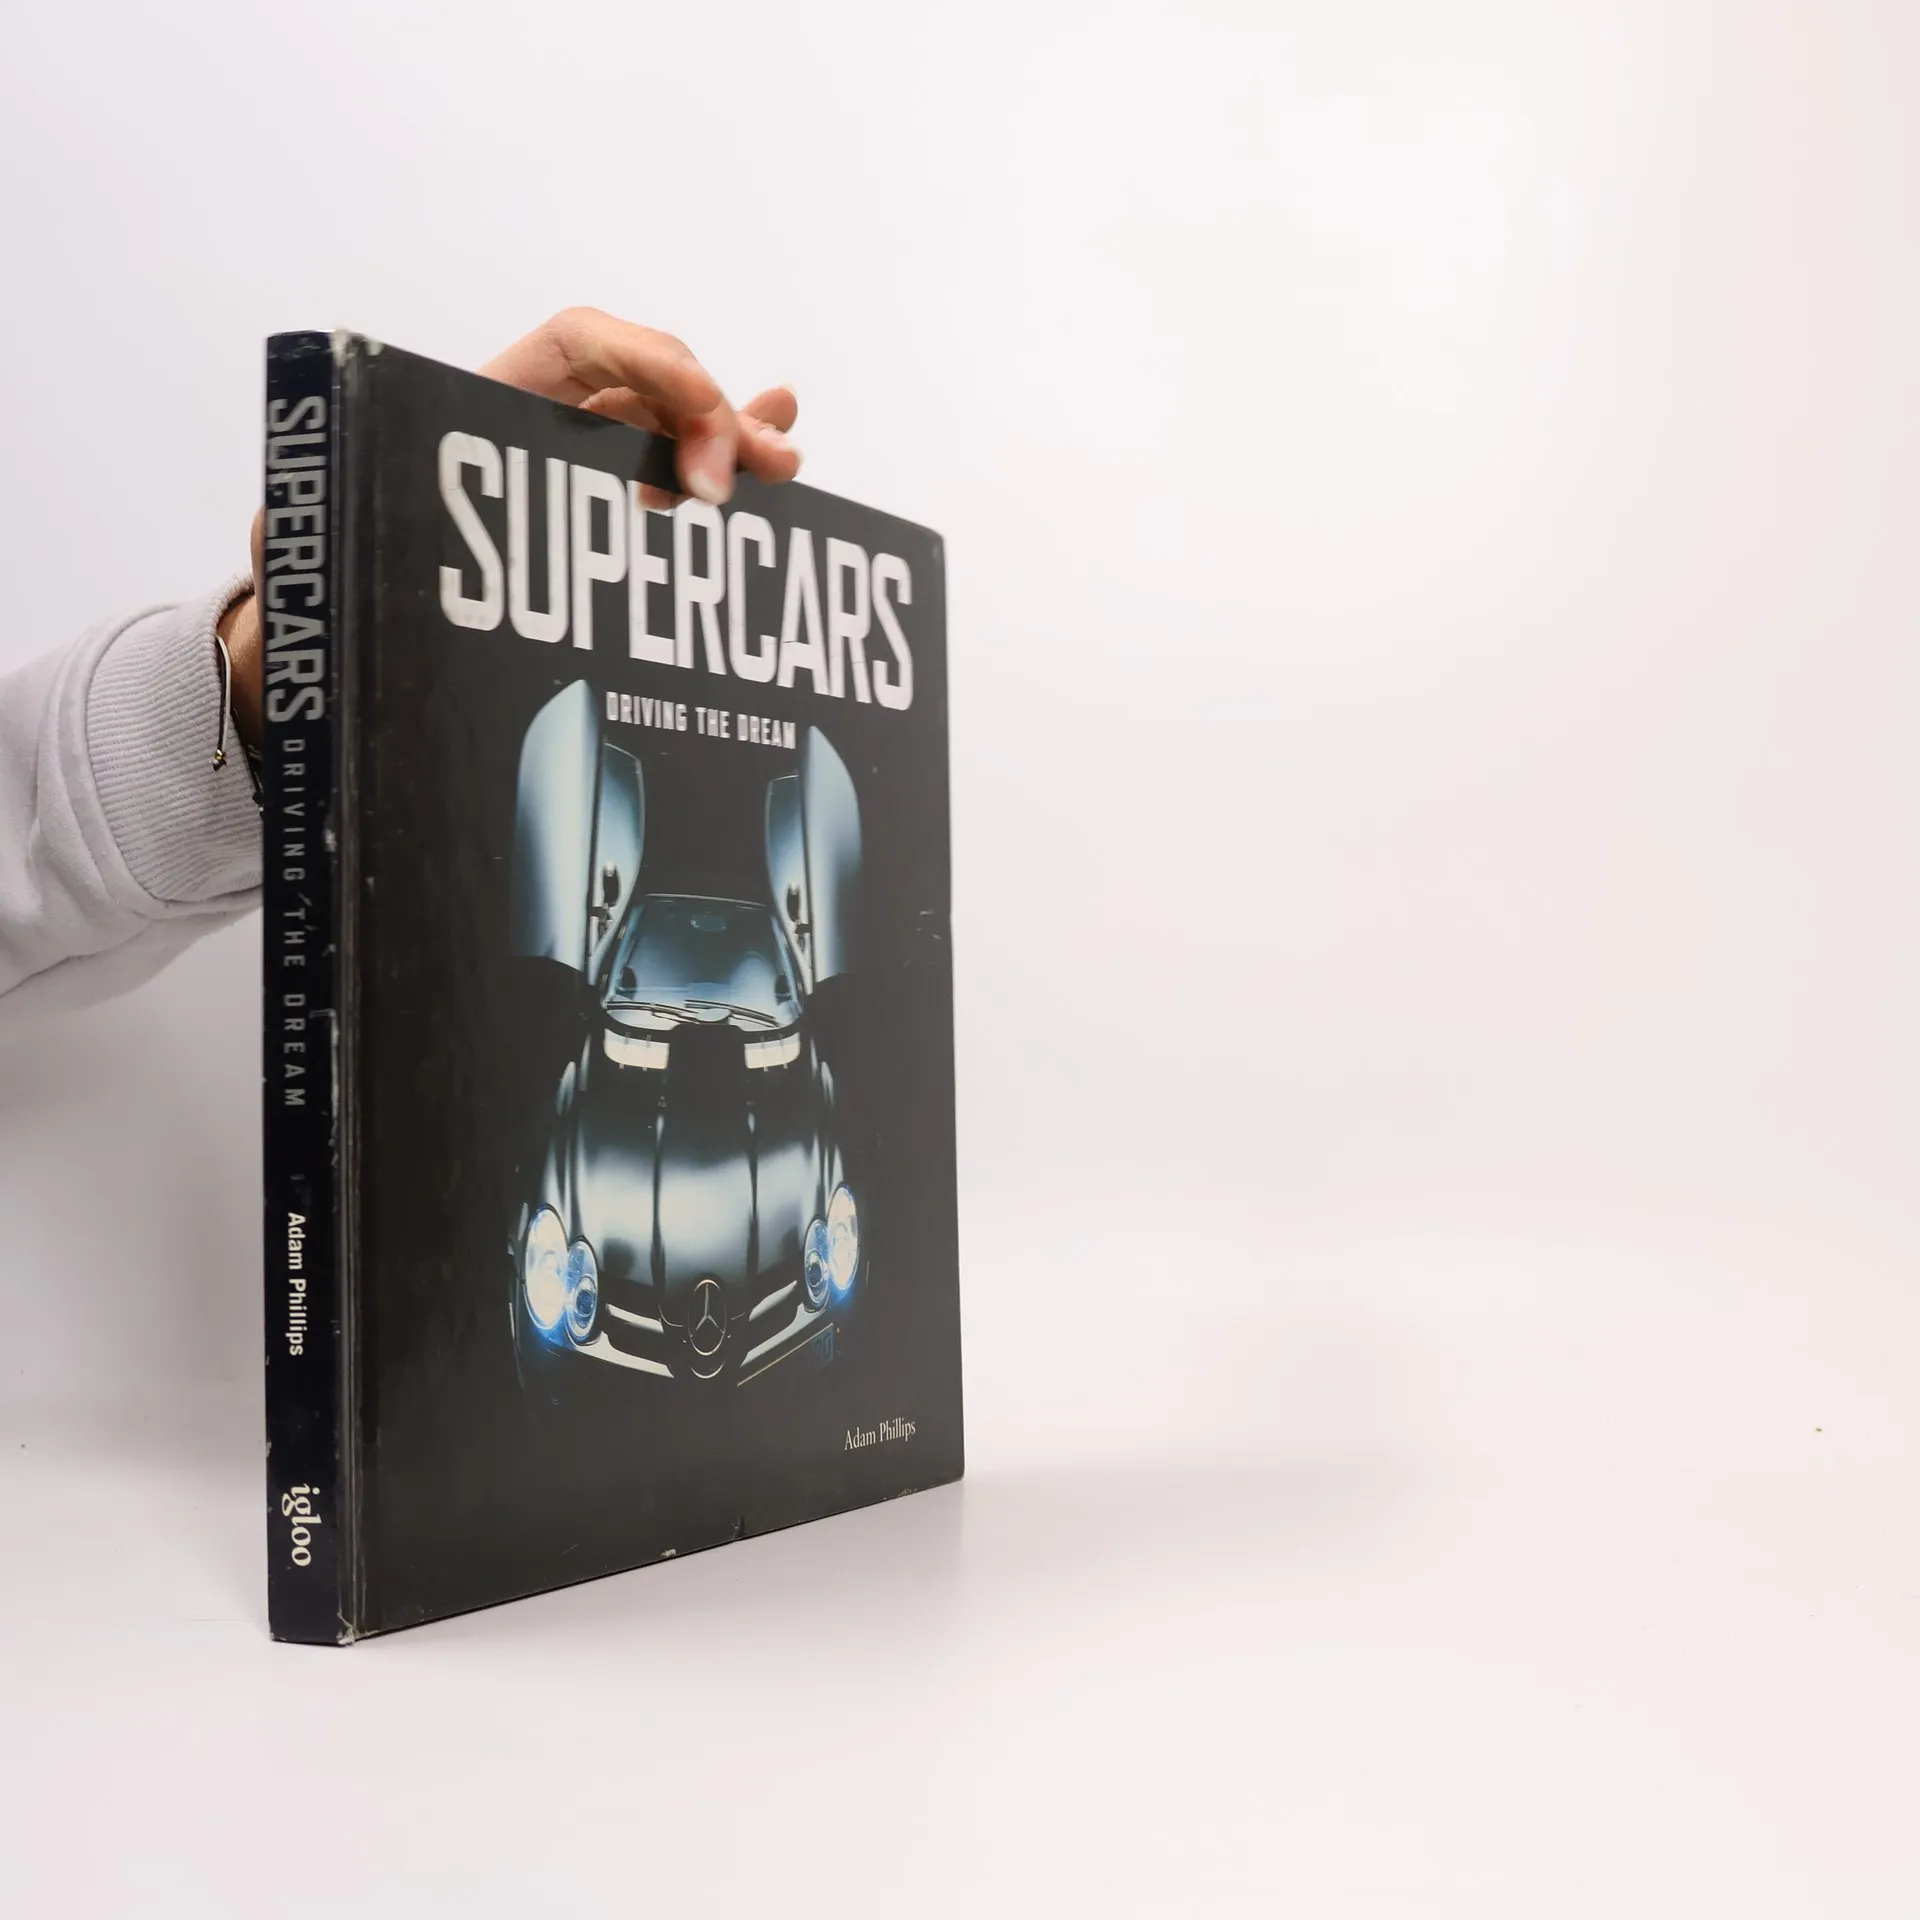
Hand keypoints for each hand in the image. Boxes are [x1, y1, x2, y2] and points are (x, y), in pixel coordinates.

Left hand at [223, 308, 800, 748]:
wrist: (340, 627)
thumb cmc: (326, 577)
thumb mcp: (312, 548)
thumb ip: (313, 532)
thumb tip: (296, 540)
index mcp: (475, 400)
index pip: (580, 343)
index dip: (650, 365)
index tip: (692, 439)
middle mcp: (534, 416)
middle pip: (645, 380)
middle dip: (712, 413)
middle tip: (756, 470)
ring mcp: (576, 457)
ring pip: (672, 423)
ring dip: (734, 436)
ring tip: (787, 463)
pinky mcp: (599, 502)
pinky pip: (674, 466)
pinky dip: (724, 457)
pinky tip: (775, 462)